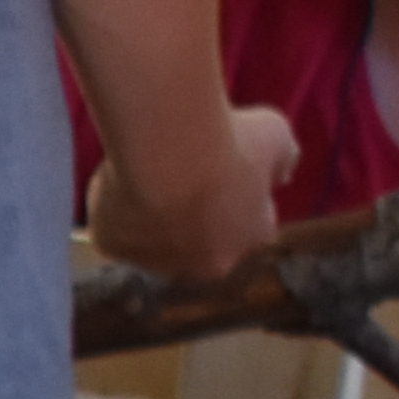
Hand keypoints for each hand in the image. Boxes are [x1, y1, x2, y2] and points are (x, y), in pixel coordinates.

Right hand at [85, 102, 294, 278]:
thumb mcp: (275, 134)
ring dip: (153, 218)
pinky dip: (114, 210)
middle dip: (194, 219)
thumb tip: (285, 170)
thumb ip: (283, 158)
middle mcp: (206, 264)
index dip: (239, 199)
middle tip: (183, 175)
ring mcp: (156, 262)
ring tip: (148, 174)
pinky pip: (113, 231)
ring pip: (153, 242)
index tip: (228, 172)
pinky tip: (119, 181)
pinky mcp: (113, 249)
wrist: (170, 155)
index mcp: (251, 238)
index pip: (251, 226)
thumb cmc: (229, 141)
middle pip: (200, 246)